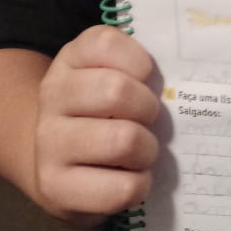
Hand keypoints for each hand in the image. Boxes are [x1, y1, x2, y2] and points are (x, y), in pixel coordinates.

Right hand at [34, 24, 160, 225]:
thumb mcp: (112, 74)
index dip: (140, 62)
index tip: (145, 78)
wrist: (54, 161)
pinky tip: (130, 177)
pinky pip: (120, 187)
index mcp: (71, 58)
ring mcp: (49, 143)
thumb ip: (138, 65)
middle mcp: (53, 95)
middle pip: (117, 92)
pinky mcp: (55, 187)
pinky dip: (138, 184)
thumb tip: (181, 76)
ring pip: (123, 140)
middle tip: (148, 120)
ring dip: (146, 150)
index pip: (107, 43)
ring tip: (142, 152)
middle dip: (149, 109)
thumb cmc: (101, 111)